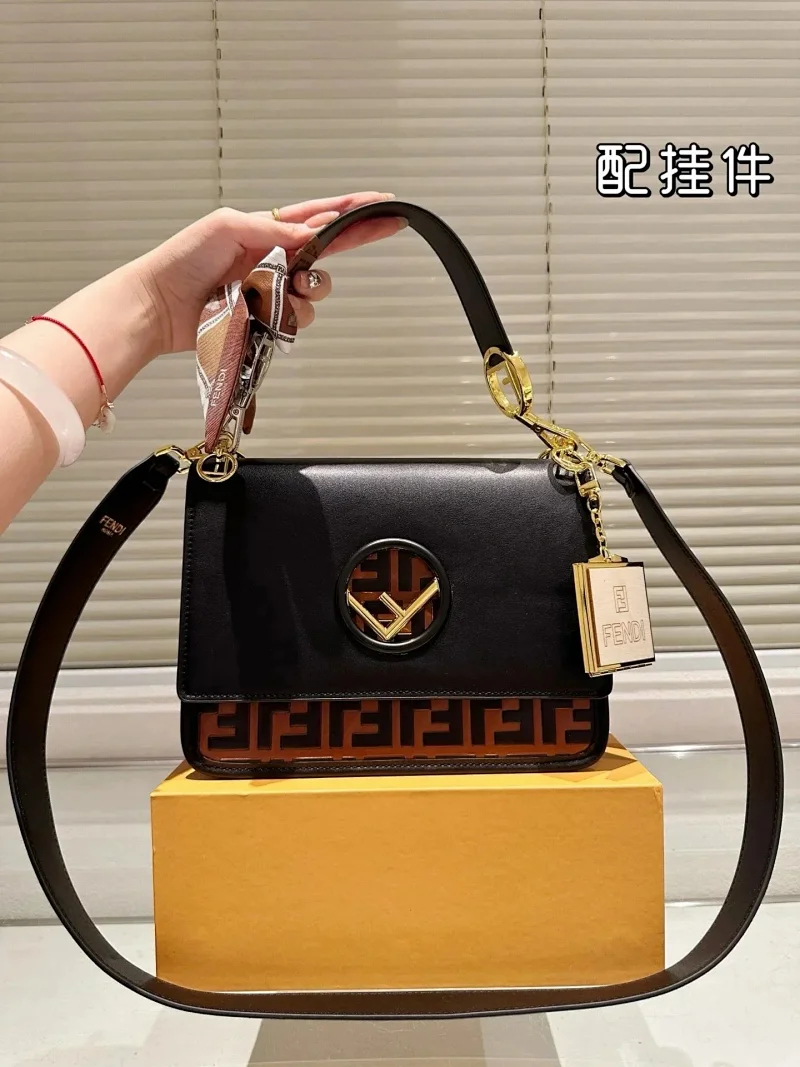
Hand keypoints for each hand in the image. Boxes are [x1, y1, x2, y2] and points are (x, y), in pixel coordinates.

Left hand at [133, 191, 402, 355]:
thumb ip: (271, 227)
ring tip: (282, 291)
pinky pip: (297, 320)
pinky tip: (267, 313)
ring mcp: (272, 292)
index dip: (352, 210)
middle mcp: (274, 260)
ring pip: (315, 292)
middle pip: (328, 253)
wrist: (159, 304)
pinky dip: (290, 317)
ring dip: (308, 290)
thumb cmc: (183, 259)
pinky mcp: (266, 322)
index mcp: (266, 230)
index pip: (319, 216)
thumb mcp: (225, 226)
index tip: (383, 203)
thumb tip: (311, 231)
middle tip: (373, 236)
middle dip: (350, 245)